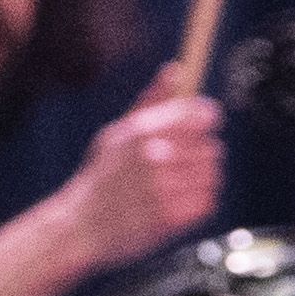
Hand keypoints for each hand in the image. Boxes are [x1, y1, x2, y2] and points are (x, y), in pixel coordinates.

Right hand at [57, 88, 223, 269]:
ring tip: (177, 184)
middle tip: (180, 164)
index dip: (207, 119)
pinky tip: (176, 202)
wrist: (81, 226)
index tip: (203, 126)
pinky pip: (208, 201)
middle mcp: (156, 157)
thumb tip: (177, 69)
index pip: (202, 115)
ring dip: (200, 179)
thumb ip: (152, 100)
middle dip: (200, 154)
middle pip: (212, 147)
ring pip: (213, 174)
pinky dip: (197, 202)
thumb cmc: (101, 175)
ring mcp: (165, 188)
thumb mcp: (118, 132)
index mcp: (143, 131)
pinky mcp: (172, 217)